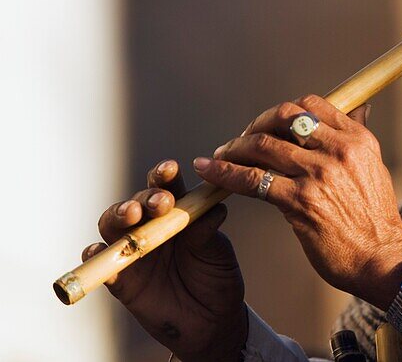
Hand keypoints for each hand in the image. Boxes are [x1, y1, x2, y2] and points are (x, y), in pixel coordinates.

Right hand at [86, 160, 246, 361]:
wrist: (211, 320)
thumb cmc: (216, 277)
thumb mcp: (217, 253)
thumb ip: (207, 232)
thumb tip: (211, 210)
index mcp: (177, 213)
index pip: (166, 187)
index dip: (164, 175)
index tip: (170, 170)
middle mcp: (150, 227)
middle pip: (136, 202)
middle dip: (144, 198)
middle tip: (159, 203)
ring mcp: (133, 251)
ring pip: (113, 226)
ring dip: (117, 215)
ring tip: (130, 215)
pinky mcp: (120, 279)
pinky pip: (101, 264)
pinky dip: (95, 255)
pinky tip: (97, 250)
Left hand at [194, 95, 401, 308]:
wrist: (382, 258)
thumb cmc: (376, 218)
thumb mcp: (374, 166)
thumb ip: (359, 137)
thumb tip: (361, 107)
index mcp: (357, 138)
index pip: (311, 105)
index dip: (281, 112)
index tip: (267, 126)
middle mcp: (339, 149)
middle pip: (283, 117)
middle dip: (254, 125)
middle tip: (241, 140)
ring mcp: (318, 174)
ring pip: (262, 145)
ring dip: (233, 148)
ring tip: (218, 156)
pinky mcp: (300, 201)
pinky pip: (252, 179)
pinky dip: (224, 173)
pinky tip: (209, 171)